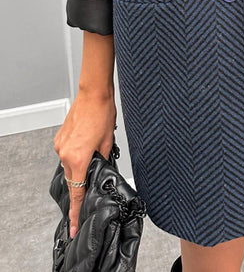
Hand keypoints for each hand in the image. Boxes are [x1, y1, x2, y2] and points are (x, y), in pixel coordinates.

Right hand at [53, 90, 116, 237]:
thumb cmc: (102, 113)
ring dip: (79, 167)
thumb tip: (101, 171)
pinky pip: (66, 154)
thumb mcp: (108, 142)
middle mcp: (64, 154)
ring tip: (93, 155)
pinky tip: (86, 146)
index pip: (77, 192)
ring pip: (69, 166)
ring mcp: (60, 146)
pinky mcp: (60, 138)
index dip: (76, 212)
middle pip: (72, 180)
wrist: (94, 93)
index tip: (74, 226)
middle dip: (81, 186)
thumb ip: (102, 161)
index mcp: (78, 159)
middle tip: (89, 191)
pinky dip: (75, 156)